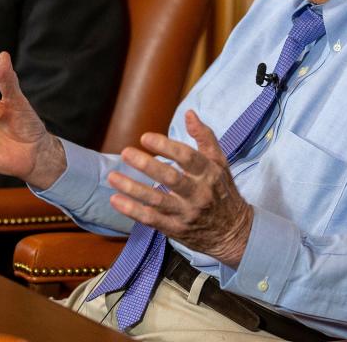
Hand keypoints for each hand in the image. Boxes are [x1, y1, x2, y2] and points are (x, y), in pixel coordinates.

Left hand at [106, 110, 253, 267]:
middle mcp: (198, 194)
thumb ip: (204, 137)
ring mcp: (186, 213)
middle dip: (147, 166)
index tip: (145, 138)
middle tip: (126, 153)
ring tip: (113, 177)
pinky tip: (116, 200)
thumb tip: (189, 113)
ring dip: (133, 189)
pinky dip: (132, 211)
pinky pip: (151, 220)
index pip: (188, 158)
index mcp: (209, 174)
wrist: (234, 233)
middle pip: (171, 179)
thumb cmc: (222, 191)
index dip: (166, 146)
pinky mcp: (176, 229)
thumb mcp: (220, 163)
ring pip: (157, 200)